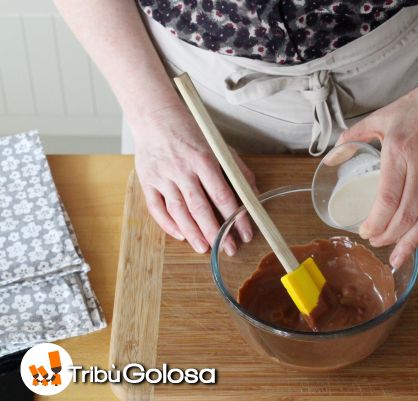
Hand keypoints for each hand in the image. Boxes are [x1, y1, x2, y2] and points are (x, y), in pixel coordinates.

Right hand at [132, 104, 256, 253]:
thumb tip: (254, 194)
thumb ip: (237, 170)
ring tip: (205, 248)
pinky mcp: (148, 181)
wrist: (155, 117)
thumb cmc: (191, 133)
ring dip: (193, 233)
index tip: (245, 233)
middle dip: (216, 232)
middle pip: (200, 208)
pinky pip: (157, 208)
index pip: (223, 195)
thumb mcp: (219, 146)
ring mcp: (163, 177)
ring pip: (178, 212)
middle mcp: (182, 170)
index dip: (236, 217)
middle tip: (228, 249)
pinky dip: (168, 224)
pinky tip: (182, 235)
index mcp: (203, 159)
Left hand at [337, 71, 417, 267]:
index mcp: (399, 150)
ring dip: (410, 241)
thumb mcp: (384, 115)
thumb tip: (334, 151)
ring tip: (397, 258)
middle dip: (387, 235)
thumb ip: (358, 133)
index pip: (386, 198)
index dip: (375, 221)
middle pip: (404, 213)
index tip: (365, 232)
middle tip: (377, 243)